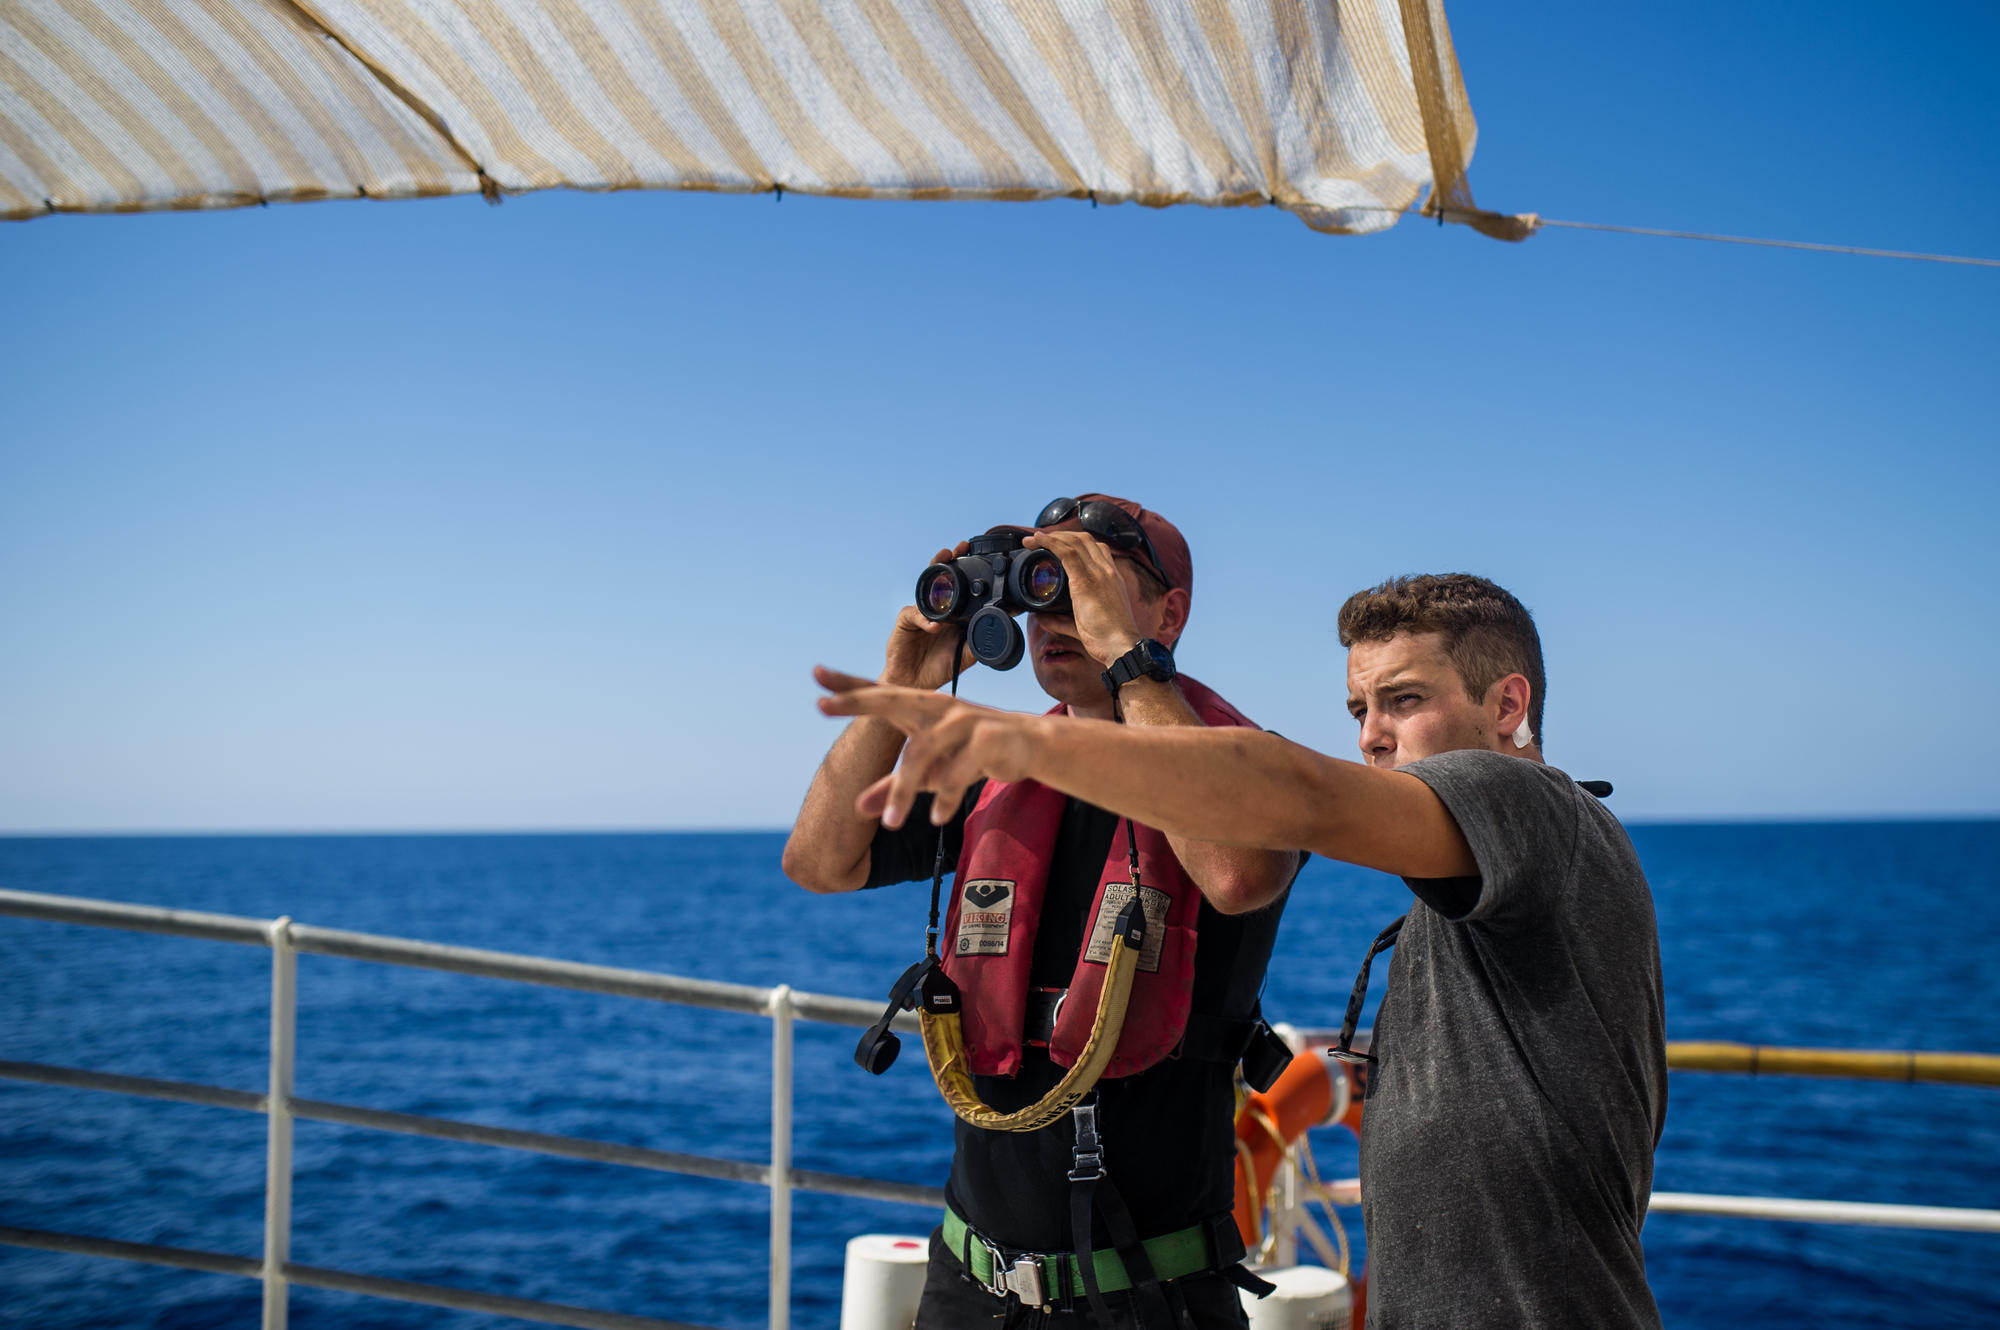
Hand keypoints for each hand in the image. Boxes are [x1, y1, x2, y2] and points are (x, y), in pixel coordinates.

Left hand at [815, 667, 1039, 827]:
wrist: (1029, 746)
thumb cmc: (971, 753)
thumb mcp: (929, 772)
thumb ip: (891, 786)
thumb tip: (856, 808)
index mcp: (920, 709)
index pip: (878, 693)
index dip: (847, 685)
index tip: (815, 674)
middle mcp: (936, 708)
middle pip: (890, 699)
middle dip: (855, 700)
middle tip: (821, 705)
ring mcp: (962, 721)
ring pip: (921, 753)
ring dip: (903, 790)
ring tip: (891, 823)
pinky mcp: (986, 740)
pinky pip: (958, 772)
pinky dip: (946, 797)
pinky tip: (936, 818)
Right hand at [883, 545, 975, 688]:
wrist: (914, 683)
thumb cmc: (938, 667)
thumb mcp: (965, 656)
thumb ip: (978, 643)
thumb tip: (1002, 631)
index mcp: (954, 615)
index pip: (963, 589)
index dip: (971, 574)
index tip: (987, 561)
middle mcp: (938, 609)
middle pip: (944, 579)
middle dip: (952, 560)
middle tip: (963, 547)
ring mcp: (921, 612)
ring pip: (927, 587)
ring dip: (936, 571)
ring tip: (944, 559)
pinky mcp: (906, 621)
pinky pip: (916, 615)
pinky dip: (926, 620)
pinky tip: (934, 626)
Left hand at [1024, 530, 1141, 665]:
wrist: (1120, 646)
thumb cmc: (1108, 638)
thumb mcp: (1081, 625)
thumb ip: (1060, 620)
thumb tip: (1041, 619)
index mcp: (1111, 578)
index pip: (1096, 548)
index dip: (1076, 542)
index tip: (1059, 545)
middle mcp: (1107, 571)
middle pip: (1084, 539)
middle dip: (1061, 535)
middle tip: (1042, 541)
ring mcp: (1098, 573)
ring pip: (1074, 542)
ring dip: (1052, 537)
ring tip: (1034, 539)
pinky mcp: (1085, 581)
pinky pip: (1066, 552)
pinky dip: (1049, 542)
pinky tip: (1036, 540)